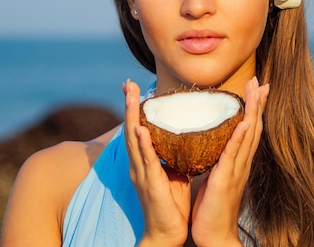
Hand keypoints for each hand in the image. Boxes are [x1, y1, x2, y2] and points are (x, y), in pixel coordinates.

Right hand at [123, 80, 191, 246]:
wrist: (167, 233)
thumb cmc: (171, 205)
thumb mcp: (173, 174)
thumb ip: (174, 156)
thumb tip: (186, 138)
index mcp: (144, 162)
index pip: (138, 129)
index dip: (135, 108)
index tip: (133, 87)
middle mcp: (138, 165)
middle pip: (131, 128)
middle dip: (129, 105)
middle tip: (128, 82)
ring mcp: (142, 174)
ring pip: (134, 140)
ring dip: (132, 117)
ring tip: (131, 96)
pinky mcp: (150, 185)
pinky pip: (146, 162)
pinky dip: (142, 145)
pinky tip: (141, 130)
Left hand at [190, 77, 268, 246]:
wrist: (213, 236)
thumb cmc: (210, 209)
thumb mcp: (212, 177)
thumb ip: (214, 161)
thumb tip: (208, 144)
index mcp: (237, 162)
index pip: (248, 129)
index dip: (253, 108)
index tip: (256, 88)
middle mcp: (241, 163)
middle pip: (254, 127)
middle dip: (257, 103)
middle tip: (261, 80)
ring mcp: (236, 170)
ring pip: (249, 135)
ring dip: (253, 111)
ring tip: (257, 90)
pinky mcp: (227, 179)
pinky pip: (235, 155)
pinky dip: (241, 137)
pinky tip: (246, 122)